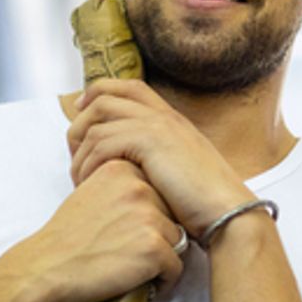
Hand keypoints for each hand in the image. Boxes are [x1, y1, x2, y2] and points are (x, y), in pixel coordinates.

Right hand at [6, 159, 185, 301]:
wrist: (44, 269)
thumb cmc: (66, 237)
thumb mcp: (91, 192)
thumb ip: (121, 186)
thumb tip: (154, 195)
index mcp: (123, 169)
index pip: (158, 192)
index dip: (149, 216)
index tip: (131, 233)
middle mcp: (139, 187)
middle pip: (171, 214)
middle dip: (158, 236)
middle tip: (133, 254)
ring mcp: (148, 217)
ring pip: (178, 241)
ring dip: (162, 259)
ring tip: (136, 270)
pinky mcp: (153, 247)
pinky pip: (176, 267)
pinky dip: (163, 282)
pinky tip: (142, 285)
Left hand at [67, 78, 253, 233]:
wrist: (228, 213)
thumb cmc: (206, 204)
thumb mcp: (181, 172)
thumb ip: (158, 159)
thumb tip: (129, 166)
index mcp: (172, 119)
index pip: (128, 87)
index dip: (99, 93)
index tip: (81, 111)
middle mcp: (164, 115)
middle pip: (104, 96)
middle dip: (80, 121)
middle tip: (73, 151)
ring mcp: (158, 126)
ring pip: (97, 121)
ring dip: (80, 150)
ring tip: (79, 177)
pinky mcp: (150, 142)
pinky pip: (101, 143)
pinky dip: (88, 164)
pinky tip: (89, 184)